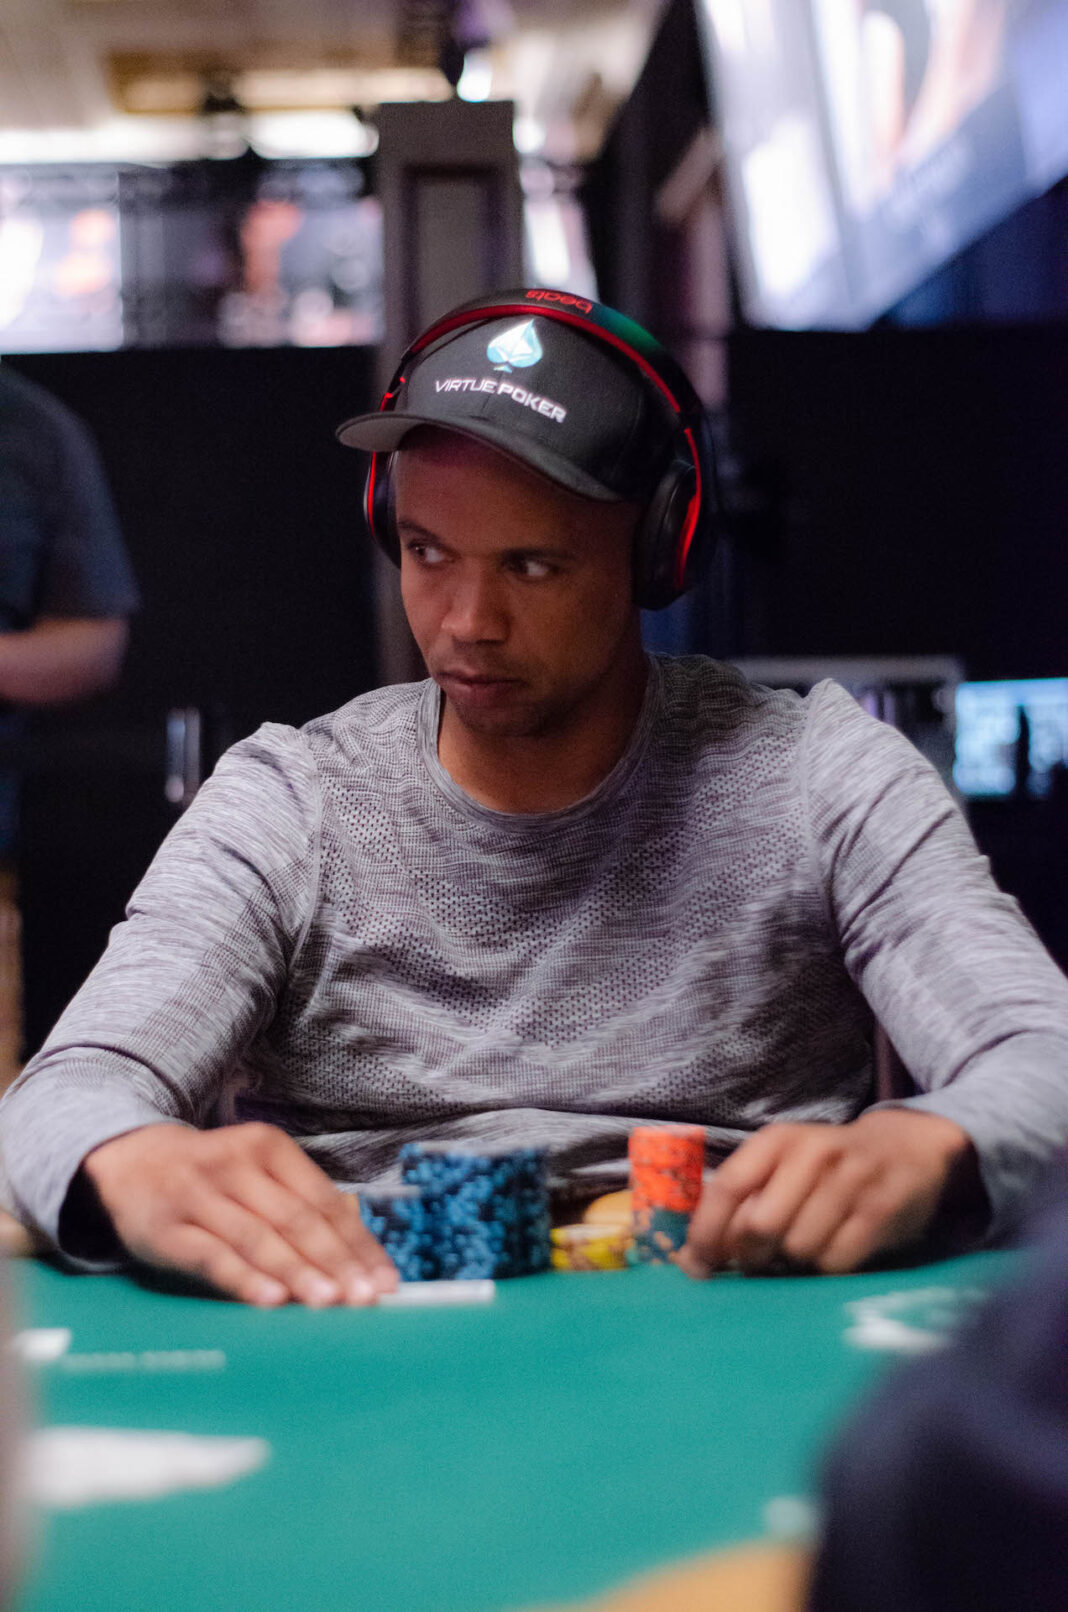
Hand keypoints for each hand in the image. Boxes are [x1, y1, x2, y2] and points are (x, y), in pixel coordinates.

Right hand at [80, 1122, 396, 1307]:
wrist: (131, 1160)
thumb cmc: (212, 1177)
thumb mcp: (256, 1173)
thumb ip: (300, 1204)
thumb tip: (357, 1253)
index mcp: (268, 1148)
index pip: (322, 1200)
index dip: (356, 1243)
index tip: (384, 1279)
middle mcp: (236, 1164)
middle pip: (296, 1219)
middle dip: (336, 1261)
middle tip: (365, 1297)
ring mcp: (199, 1194)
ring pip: (259, 1237)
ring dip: (298, 1272)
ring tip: (330, 1302)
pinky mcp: (167, 1228)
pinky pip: (212, 1256)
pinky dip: (244, 1279)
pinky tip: (271, 1300)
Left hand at [676, 1109, 976, 1277]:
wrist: (907, 1147)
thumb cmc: (828, 1166)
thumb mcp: (784, 1165)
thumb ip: (743, 1201)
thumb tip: (695, 1258)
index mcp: (778, 1141)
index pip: (728, 1186)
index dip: (706, 1231)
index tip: (697, 1265)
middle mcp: (813, 1153)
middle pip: (760, 1226)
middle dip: (752, 1254)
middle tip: (761, 1258)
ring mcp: (850, 1180)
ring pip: (798, 1248)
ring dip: (794, 1260)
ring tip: (804, 1245)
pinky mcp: (882, 1210)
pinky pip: (836, 1261)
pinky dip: (828, 1265)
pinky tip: (836, 1246)